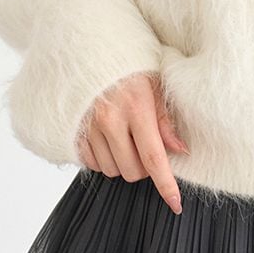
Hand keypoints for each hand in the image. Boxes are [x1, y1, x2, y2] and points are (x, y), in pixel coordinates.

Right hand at [75, 72, 188, 214]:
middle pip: (132, 171)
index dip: (166, 185)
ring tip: (125, 136)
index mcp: (136, 106)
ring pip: (111, 170)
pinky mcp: (73, 131)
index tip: (176, 203)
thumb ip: (166, 119)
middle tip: (145, 144)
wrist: (88, 48)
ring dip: (122, 162)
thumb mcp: (154, 83)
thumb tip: (181, 150)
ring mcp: (89, 126)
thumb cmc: (128, 65)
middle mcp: (110, 119)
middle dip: (143, 166)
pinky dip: (102, 158)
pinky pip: (91, 163)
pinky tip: (108, 137)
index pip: (154, 157)